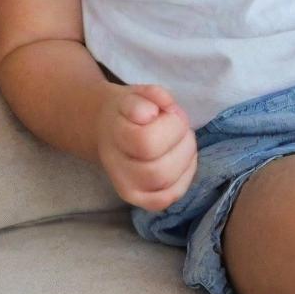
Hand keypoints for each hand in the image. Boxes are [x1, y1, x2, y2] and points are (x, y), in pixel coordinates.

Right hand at [96, 83, 197, 211]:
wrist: (109, 130)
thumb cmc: (128, 110)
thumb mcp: (137, 93)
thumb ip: (151, 95)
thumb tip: (153, 112)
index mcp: (114, 138)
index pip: (146, 142)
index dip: (169, 122)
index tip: (167, 110)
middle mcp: (117, 170)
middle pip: (159, 170)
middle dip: (180, 142)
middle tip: (177, 123)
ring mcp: (129, 190)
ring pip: (167, 185)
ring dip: (186, 157)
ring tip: (181, 138)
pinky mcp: (143, 200)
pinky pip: (171, 196)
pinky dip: (185, 176)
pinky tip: (182, 157)